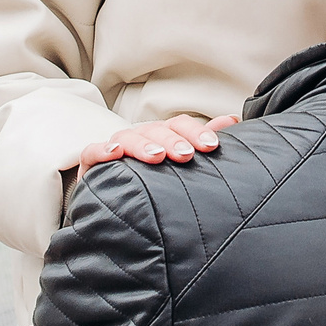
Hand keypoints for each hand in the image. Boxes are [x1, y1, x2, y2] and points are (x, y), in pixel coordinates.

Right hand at [74, 114, 239, 185]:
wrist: (114, 204)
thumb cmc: (152, 181)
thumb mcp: (180, 164)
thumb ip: (202, 142)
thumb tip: (233, 120)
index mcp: (163, 137)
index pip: (179, 125)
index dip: (196, 131)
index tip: (212, 145)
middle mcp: (140, 138)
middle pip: (156, 129)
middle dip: (172, 140)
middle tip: (186, 155)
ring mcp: (115, 149)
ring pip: (127, 137)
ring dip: (142, 144)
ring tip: (156, 156)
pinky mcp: (92, 165)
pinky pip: (92, 152)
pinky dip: (102, 149)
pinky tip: (114, 152)